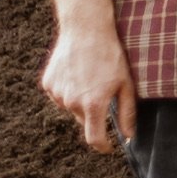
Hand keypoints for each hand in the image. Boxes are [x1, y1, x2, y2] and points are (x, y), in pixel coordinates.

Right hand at [41, 22, 136, 151]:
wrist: (86, 29)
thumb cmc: (111, 55)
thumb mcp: (126, 84)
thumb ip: (127, 113)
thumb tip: (129, 135)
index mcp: (93, 105)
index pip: (94, 139)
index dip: (103, 147)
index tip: (108, 147)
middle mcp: (71, 103)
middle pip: (84, 120)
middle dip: (94, 114)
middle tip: (103, 91)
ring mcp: (57, 93)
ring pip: (71, 107)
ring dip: (80, 100)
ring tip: (90, 77)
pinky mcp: (48, 83)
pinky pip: (60, 95)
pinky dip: (68, 90)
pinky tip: (77, 72)